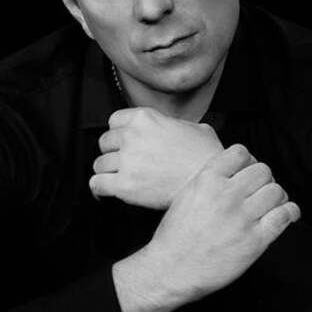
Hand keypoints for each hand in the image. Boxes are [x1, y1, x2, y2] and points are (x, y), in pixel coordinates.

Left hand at [90, 106, 231, 209]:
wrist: (214, 181)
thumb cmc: (208, 157)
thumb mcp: (195, 128)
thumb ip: (175, 126)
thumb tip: (174, 129)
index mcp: (145, 118)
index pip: (114, 121)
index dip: (118, 134)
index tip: (122, 143)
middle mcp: (132, 136)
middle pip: (104, 143)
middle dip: (112, 153)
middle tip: (123, 163)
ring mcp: (127, 161)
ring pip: (99, 164)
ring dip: (107, 172)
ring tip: (116, 179)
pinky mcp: (125, 186)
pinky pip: (97, 184)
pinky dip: (98, 189)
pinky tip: (104, 193)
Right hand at [146, 144, 300, 302]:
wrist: (171, 269)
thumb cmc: (175, 234)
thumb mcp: (186, 194)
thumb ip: (210, 178)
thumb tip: (235, 170)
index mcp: (207, 179)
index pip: (241, 152)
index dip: (247, 161)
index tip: (247, 172)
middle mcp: (226, 195)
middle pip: (263, 170)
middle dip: (263, 180)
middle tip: (260, 191)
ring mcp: (242, 218)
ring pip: (276, 191)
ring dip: (276, 196)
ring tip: (272, 205)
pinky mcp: (255, 240)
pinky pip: (284, 216)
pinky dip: (289, 212)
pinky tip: (286, 215)